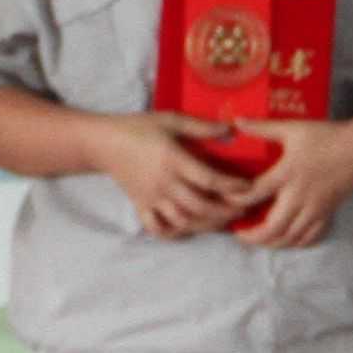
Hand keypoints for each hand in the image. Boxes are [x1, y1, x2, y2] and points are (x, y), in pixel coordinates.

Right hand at [96, 115, 262, 240]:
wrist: (104, 143)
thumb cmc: (138, 128)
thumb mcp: (171, 120)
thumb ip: (201, 126)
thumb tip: (230, 130)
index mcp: (173, 160)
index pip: (209, 179)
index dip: (232, 186)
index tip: (248, 186)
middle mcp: (164, 183)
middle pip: (200, 206)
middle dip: (225, 211)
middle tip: (243, 209)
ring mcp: (152, 198)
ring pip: (183, 221)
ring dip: (206, 224)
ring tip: (223, 220)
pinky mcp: (141, 206)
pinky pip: (158, 228)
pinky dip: (174, 233)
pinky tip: (188, 227)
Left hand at [221, 112, 352, 251]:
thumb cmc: (325, 136)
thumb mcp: (292, 128)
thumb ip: (262, 128)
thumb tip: (236, 120)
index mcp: (287, 174)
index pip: (254, 193)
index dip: (236, 200)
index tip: (225, 201)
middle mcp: (299, 196)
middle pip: (272, 228)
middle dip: (252, 237)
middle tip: (238, 234)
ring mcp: (314, 208)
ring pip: (290, 237)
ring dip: (271, 243)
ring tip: (258, 239)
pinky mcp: (326, 213)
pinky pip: (309, 237)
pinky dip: (294, 243)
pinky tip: (285, 240)